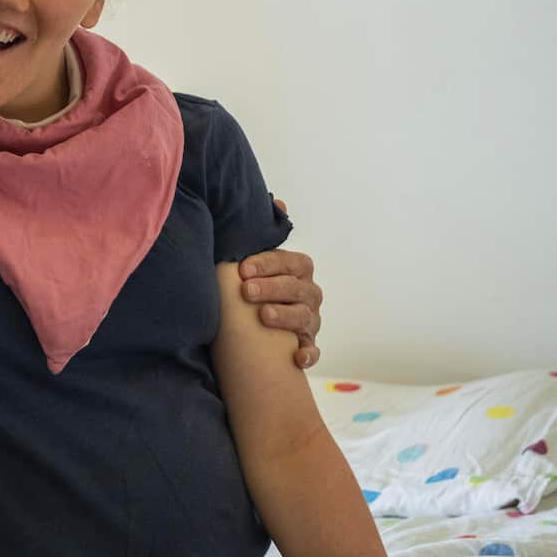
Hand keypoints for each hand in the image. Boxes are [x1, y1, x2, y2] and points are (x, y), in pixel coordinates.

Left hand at [238, 225, 321, 369]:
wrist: (251, 328)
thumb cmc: (253, 287)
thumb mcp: (254, 263)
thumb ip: (261, 235)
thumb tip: (278, 199)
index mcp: (298, 270)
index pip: (291, 262)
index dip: (269, 264)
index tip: (243, 269)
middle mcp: (308, 294)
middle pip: (297, 288)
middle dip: (272, 287)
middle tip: (246, 291)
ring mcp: (310, 321)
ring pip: (304, 317)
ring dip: (285, 316)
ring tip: (264, 316)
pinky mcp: (306, 345)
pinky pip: (313, 351)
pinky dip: (308, 353)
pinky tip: (297, 357)